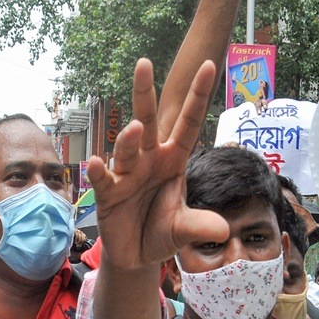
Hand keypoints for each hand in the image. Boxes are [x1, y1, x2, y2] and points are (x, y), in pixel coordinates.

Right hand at [89, 59, 227, 269]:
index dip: (197, 97)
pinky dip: (100, 171)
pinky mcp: (108, 193)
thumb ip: (200, 225)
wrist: (137, 255)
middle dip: (144, 93)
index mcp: (173, 159)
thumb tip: (222, 229)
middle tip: (143, 64)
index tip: (208, 66)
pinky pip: (104, 179)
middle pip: (148, 121)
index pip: (188, 124)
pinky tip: (97, 163)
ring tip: (134, 129)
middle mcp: (149, 160)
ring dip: (129, 138)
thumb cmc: (163, 231)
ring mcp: (127, 174)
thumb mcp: (185, 229)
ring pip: (127, 148)